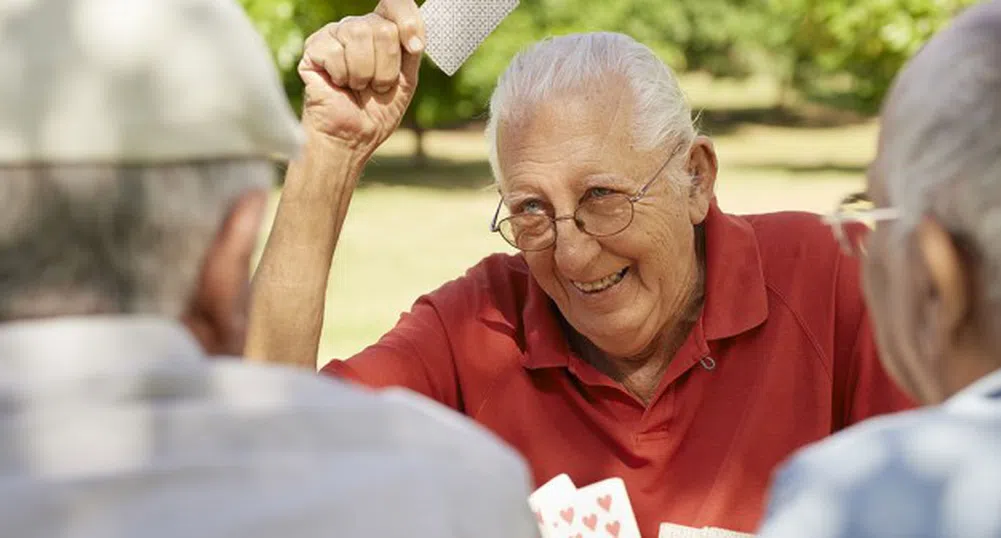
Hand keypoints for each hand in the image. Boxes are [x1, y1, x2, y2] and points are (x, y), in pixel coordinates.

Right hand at [298, 0, 423, 156]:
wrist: (352, 138)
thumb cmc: (376, 112)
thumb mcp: (406, 80)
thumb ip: (411, 51)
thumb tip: (412, 35)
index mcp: (381, 30)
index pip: (396, 4)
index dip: (409, 21)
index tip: (414, 47)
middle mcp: (357, 27)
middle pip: (382, 27)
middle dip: (386, 66)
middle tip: (376, 86)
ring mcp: (334, 35)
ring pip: (359, 34)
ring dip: (365, 72)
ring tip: (357, 86)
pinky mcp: (314, 48)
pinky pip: (335, 51)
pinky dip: (342, 75)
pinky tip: (337, 85)